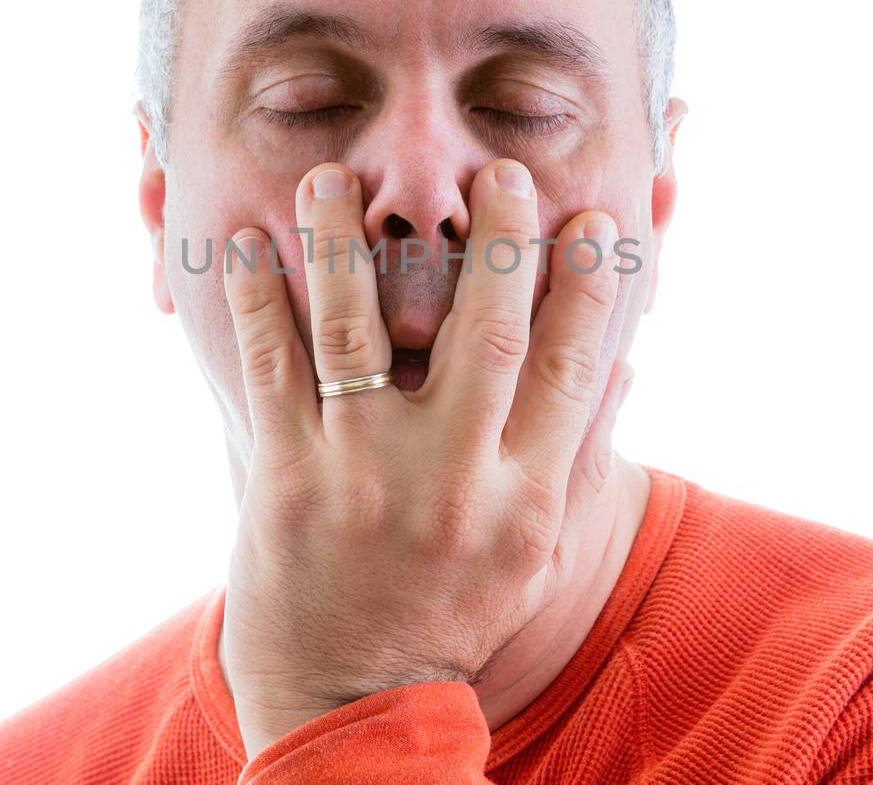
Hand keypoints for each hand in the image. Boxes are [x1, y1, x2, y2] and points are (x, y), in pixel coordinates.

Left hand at [220, 157, 632, 760]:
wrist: (349, 701)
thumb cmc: (448, 618)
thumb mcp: (531, 553)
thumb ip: (574, 458)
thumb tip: (622, 363)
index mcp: (523, 499)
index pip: (574, 368)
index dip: (589, 286)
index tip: (593, 220)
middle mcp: (451, 480)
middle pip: (488, 333)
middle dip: (499, 241)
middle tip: (499, 170)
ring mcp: (363, 475)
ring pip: (360, 329)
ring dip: (345, 242)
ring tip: (334, 178)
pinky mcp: (286, 479)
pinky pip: (273, 367)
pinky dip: (260, 299)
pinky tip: (251, 244)